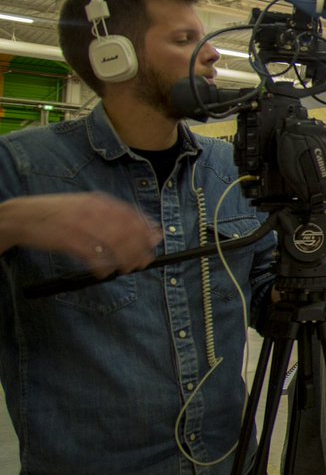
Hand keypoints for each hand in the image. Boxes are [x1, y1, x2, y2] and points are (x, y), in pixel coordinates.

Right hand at [0, 193, 160, 277]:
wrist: (22, 216)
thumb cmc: (57, 213)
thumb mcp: (84, 206)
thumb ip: (109, 215)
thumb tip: (138, 227)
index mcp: (98, 201)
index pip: (130, 214)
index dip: (146, 229)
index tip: (155, 241)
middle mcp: (92, 211)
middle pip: (126, 231)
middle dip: (139, 249)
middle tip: (144, 262)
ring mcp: (81, 225)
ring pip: (113, 245)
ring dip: (124, 260)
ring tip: (127, 269)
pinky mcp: (68, 240)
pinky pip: (92, 256)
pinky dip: (101, 267)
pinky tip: (104, 274)